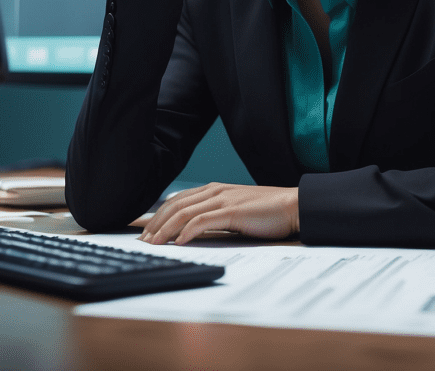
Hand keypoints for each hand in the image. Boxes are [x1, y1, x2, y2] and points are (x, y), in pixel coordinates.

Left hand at [140, 183, 299, 244]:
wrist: (292, 206)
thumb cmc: (266, 212)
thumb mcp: (235, 211)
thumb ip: (215, 216)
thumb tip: (192, 231)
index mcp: (214, 189)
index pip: (177, 201)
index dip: (158, 217)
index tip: (145, 233)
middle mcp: (215, 191)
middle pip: (175, 205)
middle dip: (155, 224)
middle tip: (142, 242)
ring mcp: (223, 200)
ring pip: (184, 212)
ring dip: (164, 230)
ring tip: (153, 244)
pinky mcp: (232, 211)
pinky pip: (203, 221)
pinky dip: (187, 231)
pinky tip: (178, 242)